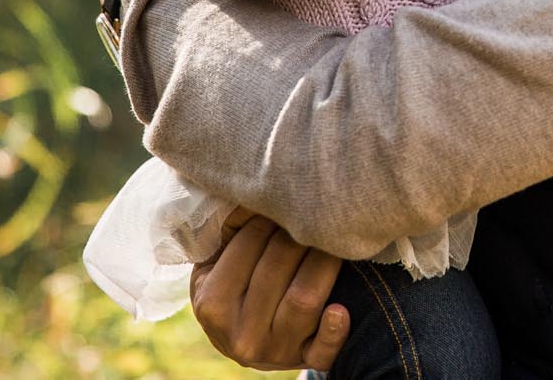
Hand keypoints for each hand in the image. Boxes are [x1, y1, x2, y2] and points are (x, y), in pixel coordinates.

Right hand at [190, 208, 347, 371]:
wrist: (243, 340)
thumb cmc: (232, 287)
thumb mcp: (214, 264)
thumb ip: (227, 230)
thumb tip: (251, 192)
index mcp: (212, 303)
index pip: (250, 243)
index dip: (272, 214)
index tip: (287, 198)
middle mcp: (240, 332)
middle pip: (280, 265)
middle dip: (300, 231)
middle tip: (315, 211)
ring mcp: (274, 351)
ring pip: (304, 299)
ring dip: (324, 261)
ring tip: (333, 239)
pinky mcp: (304, 360)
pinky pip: (323, 351)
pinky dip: (334, 330)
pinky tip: (340, 308)